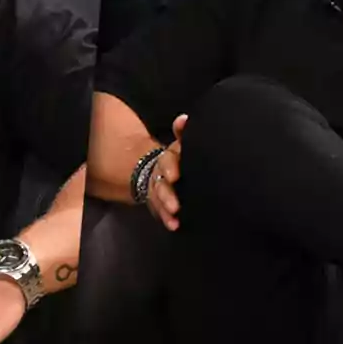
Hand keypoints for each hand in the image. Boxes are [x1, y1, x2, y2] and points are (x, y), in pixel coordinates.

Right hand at [147, 114, 186, 230]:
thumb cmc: (177, 158)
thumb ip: (182, 132)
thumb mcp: (181, 145)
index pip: (168, 159)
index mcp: (169, 158)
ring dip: (166, 204)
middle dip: (167, 191)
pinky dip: (167, 218)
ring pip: (160, 196)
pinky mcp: (159, 203)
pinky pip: (161, 210)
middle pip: (161, 181)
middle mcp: (161, 172)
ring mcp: (158, 188)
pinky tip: (174, 225)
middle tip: (175, 202)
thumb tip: (184, 119)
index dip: (170, 166)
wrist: (160, 171)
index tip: (176, 176)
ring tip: (174, 212)